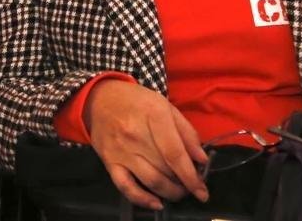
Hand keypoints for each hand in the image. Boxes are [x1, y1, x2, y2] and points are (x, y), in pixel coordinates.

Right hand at [83, 79, 208, 209]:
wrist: (100, 98)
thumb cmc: (137, 101)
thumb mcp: (165, 106)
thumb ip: (186, 132)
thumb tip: (202, 159)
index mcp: (154, 115)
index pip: (176, 154)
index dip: (191, 176)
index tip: (202, 190)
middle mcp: (136, 134)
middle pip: (166, 169)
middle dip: (184, 183)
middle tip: (191, 185)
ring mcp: (121, 150)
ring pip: (151, 181)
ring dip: (170, 192)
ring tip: (179, 192)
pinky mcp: (109, 162)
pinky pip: (126, 187)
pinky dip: (143, 200)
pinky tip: (157, 203)